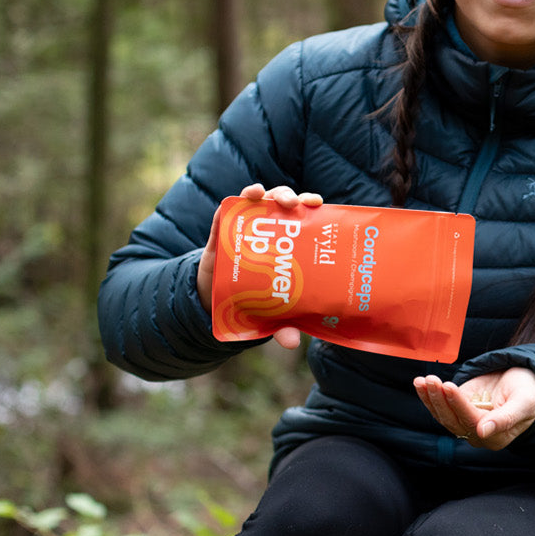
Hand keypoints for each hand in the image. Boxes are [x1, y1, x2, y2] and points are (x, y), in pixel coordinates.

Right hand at [198, 183, 323, 348]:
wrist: (215, 300)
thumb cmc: (253, 299)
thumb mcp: (270, 313)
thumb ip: (282, 323)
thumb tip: (291, 342)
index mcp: (287, 244)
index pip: (302, 219)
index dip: (310, 207)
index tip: (319, 204)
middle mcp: (269, 230)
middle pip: (284, 205)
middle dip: (292, 197)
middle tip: (298, 204)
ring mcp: (245, 227)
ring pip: (261, 200)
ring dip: (270, 193)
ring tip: (273, 197)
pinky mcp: (222, 229)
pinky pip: (231, 207)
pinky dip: (240, 198)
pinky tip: (250, 194)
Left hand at [412, 368, 534, 450]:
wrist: (522, 381)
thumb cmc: (527, 392)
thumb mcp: (524, 403)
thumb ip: (506, 418)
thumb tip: (483, 432)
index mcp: (496, 438)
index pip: (472, 422)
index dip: (459, 405)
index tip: (449, 387)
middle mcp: (477, 435)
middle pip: (453, 421)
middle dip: (440, 399)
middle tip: (432, 379)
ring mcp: (464, 422)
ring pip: (443, 415)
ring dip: (431, 397)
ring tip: (423, 380)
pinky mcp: (456, 410)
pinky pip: (439, 407)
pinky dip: (428, 396)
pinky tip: (420, 383)